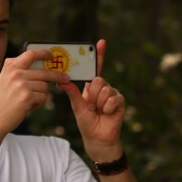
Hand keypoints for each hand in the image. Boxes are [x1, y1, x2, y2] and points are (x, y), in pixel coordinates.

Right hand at [0, 48, 68, 135]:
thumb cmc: (1, 102)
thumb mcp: (2, 81)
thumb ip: (14, 70)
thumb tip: (33, 62)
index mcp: (10, 68)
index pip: (30, 54)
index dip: (44, 53)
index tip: (52, 56)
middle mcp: (15, 74)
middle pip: (44, 72)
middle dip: (57, 76)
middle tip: (66, 78)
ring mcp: (21, 85)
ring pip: (45, 86)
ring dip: (41, 94)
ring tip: (29, 100)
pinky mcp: (27, 97)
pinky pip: (43, 97)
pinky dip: (39, 103)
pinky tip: (28, 106)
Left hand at [59, 40, 124, 159]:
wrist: (98, 138)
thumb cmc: (86, 122)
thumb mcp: (77, 106)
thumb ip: (72, 92)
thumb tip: (61, 81)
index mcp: (91, 87)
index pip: (95, 69)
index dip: (98, 56)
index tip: (99, 43)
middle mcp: (102, 88)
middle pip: (98, 80)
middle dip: (92, 94)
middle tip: (91, 105)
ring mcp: (112, 94)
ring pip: (105, 90)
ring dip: (99, 104)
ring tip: (98, 111)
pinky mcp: (120, 101)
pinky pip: (113, 99)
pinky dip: (107, 108)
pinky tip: (107, 114)